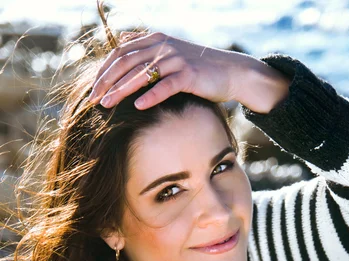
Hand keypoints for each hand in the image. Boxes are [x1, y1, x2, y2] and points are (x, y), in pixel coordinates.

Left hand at [87, 31, 289, 112]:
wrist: (230, 72)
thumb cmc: (197, 69)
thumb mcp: (170, 54)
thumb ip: (146, 51)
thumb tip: (122, 44)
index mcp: (155, 40)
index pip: (121, 53)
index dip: (104, 70)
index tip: (93, 88)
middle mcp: (163, 46)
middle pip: (126, 63)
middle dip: (107, 82)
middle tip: (93, 99)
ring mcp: (176, 59)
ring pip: (142, 74)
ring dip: (121, 90)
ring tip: (107, 104)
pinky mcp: (189, 75)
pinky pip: (166, 86)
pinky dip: (151, 96)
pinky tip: (138, 106)